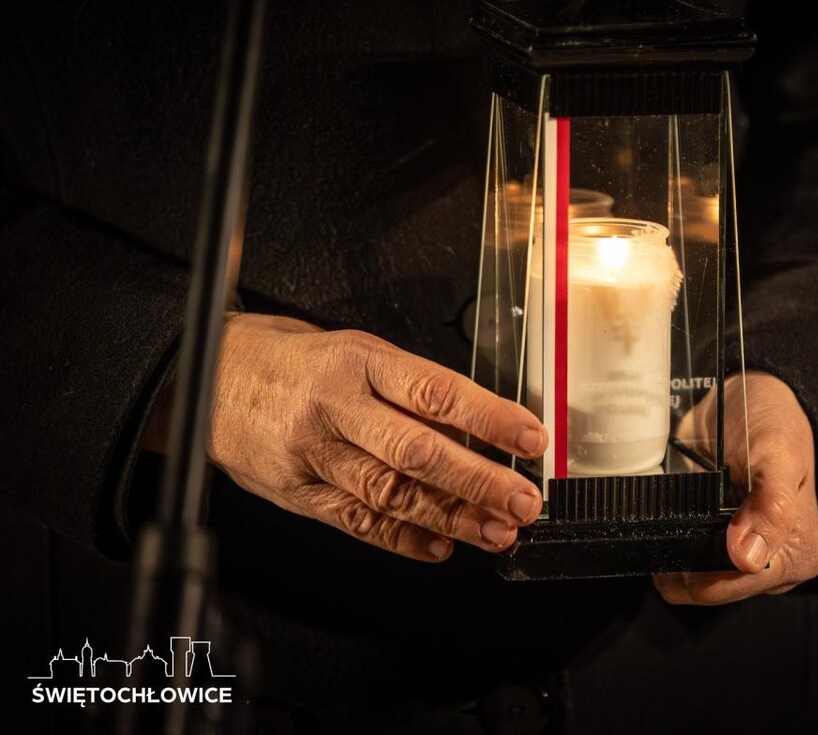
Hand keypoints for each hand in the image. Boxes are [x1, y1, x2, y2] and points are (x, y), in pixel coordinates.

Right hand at [149, 312, 546, 561]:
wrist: (208, 377)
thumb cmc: (293, 361)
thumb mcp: (355, 351)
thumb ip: (409, 390)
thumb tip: (475, 432)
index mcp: (358, 361)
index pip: (436, 392)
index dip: (489, 419)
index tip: (530, 438)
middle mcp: (336, 407)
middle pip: (417, 451)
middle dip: (479, 482)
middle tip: (523, 501)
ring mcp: (313, 454)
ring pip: (391, 494)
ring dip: (451, 518)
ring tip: (495, 531)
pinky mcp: (297, 493)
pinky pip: (357, 522)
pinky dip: (403, 539)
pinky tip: (440, 546)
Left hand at [654, 371, 817, 604]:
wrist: (747, 397)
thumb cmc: (772, 421)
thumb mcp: (778, 453)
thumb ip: (770, 505)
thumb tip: (747, 559)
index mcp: (797, 553)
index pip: (735, 587)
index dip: (703, 568)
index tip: (687, 528)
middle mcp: (768, 564)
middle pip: (706, 587)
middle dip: (683, 559)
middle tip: (679, 509)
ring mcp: (736, 555)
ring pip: (686, 577)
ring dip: (670, 548)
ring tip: (673, 507)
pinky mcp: (710, 542)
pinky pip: (677, 556)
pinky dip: (665, 538)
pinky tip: (668, 511)